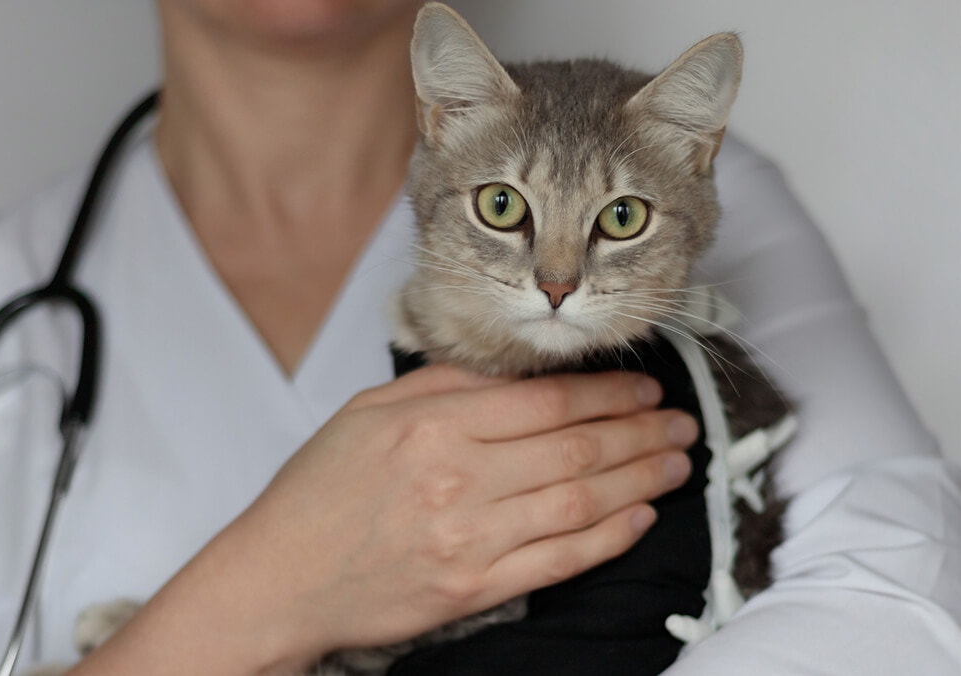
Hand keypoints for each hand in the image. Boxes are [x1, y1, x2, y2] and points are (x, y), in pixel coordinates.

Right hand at [78, 365, 695, 674]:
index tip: (645, 386)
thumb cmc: (319, 493)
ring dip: (641, 479)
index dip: (609, 392)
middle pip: (577, 448)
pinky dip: (610, 537)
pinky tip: (640, 517)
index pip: (547, 402)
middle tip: (682, 420)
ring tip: (676, 462)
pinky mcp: (475, 589)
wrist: (278, 579)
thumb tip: (517, 370)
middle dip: (642, 431)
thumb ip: (445, 384)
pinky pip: (562, 560)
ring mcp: (470, 538)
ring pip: (582, 501)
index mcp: (433, 424)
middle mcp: (457, 479)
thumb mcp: (370, 411)